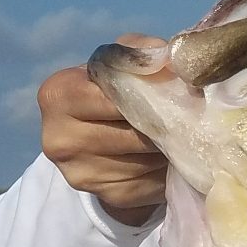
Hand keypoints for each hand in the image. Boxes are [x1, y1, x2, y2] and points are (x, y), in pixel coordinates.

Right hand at [39, 33, 167, 225]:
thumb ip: (139, 51)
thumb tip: (167, 57)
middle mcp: (58, 138)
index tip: (175, 93)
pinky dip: (168, 169)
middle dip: (164, 125)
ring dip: (170, 149)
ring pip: (146, 159)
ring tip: (181, 137)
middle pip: (132, 132)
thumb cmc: (113, 93)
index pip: (113, 96)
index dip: (149, 95)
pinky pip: (151, 182)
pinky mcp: (107, 195)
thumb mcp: (120, 63)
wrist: (99, 140)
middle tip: (189, 118)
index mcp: (57, 95)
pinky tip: (172, 158)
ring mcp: (80, 172)